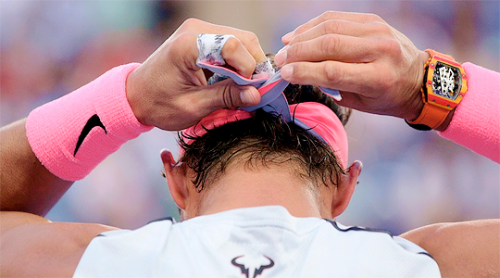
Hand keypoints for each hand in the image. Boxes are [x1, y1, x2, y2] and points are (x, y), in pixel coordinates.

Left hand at [126, 18, 265, 130]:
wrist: (136, 96)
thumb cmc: (158, 104)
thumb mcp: (193, 106)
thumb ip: (226, 98)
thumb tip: (256, 95)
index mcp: (187, 45)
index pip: (232, 45)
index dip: (248, 68)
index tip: (251, 90)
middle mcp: (195, 29)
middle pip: (242, 38)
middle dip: (253, 65)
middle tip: (253, 90)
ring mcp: (199, 30)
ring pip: (241, 40)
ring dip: (248, 63)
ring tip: (244, 87)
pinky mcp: (202, 36)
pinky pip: (231, 44)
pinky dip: (239, 62)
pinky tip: (235, 79)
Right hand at [274, 11, 428, 120]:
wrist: (418, 78)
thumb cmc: (387, 97)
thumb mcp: (361, 103)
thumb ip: (332, 87)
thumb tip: (299, 71)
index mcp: (379, 78)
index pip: (332, 71)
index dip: (303, 71)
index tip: (284, 74)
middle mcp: (380, 50)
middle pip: (329, 45)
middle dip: (298, 53)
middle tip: (279, 60)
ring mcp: (377, 30)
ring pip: (330, 27)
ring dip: (302, 37)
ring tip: (285, 47)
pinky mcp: (372, 20)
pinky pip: (336, 18)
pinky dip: (313, 25)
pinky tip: (298, 35)